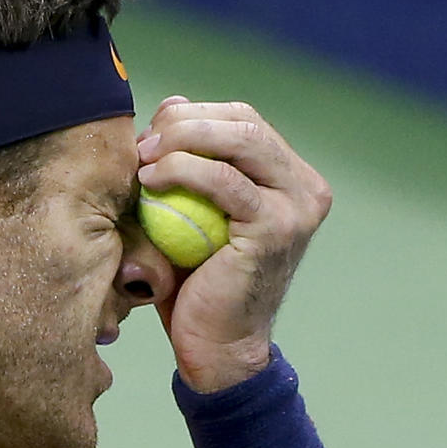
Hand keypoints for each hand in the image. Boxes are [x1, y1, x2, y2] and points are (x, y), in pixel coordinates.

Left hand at [136, 96, 332, 392]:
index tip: (148, 136)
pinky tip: (152, 180)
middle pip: (242, 119)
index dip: (190, 114)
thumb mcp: (190, 207)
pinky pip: (227, 181)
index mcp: (288, 174)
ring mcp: (297, 205)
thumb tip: (172, 103)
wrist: (214, 345)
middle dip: (184, 121)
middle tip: (142, 144)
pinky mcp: (277, 228)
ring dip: (183, 138)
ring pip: (241, 138)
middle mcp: (304, 185)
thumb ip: (189, 159)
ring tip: (145, 159)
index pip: (240, 116)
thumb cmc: (194, 277)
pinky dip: (184, 171)